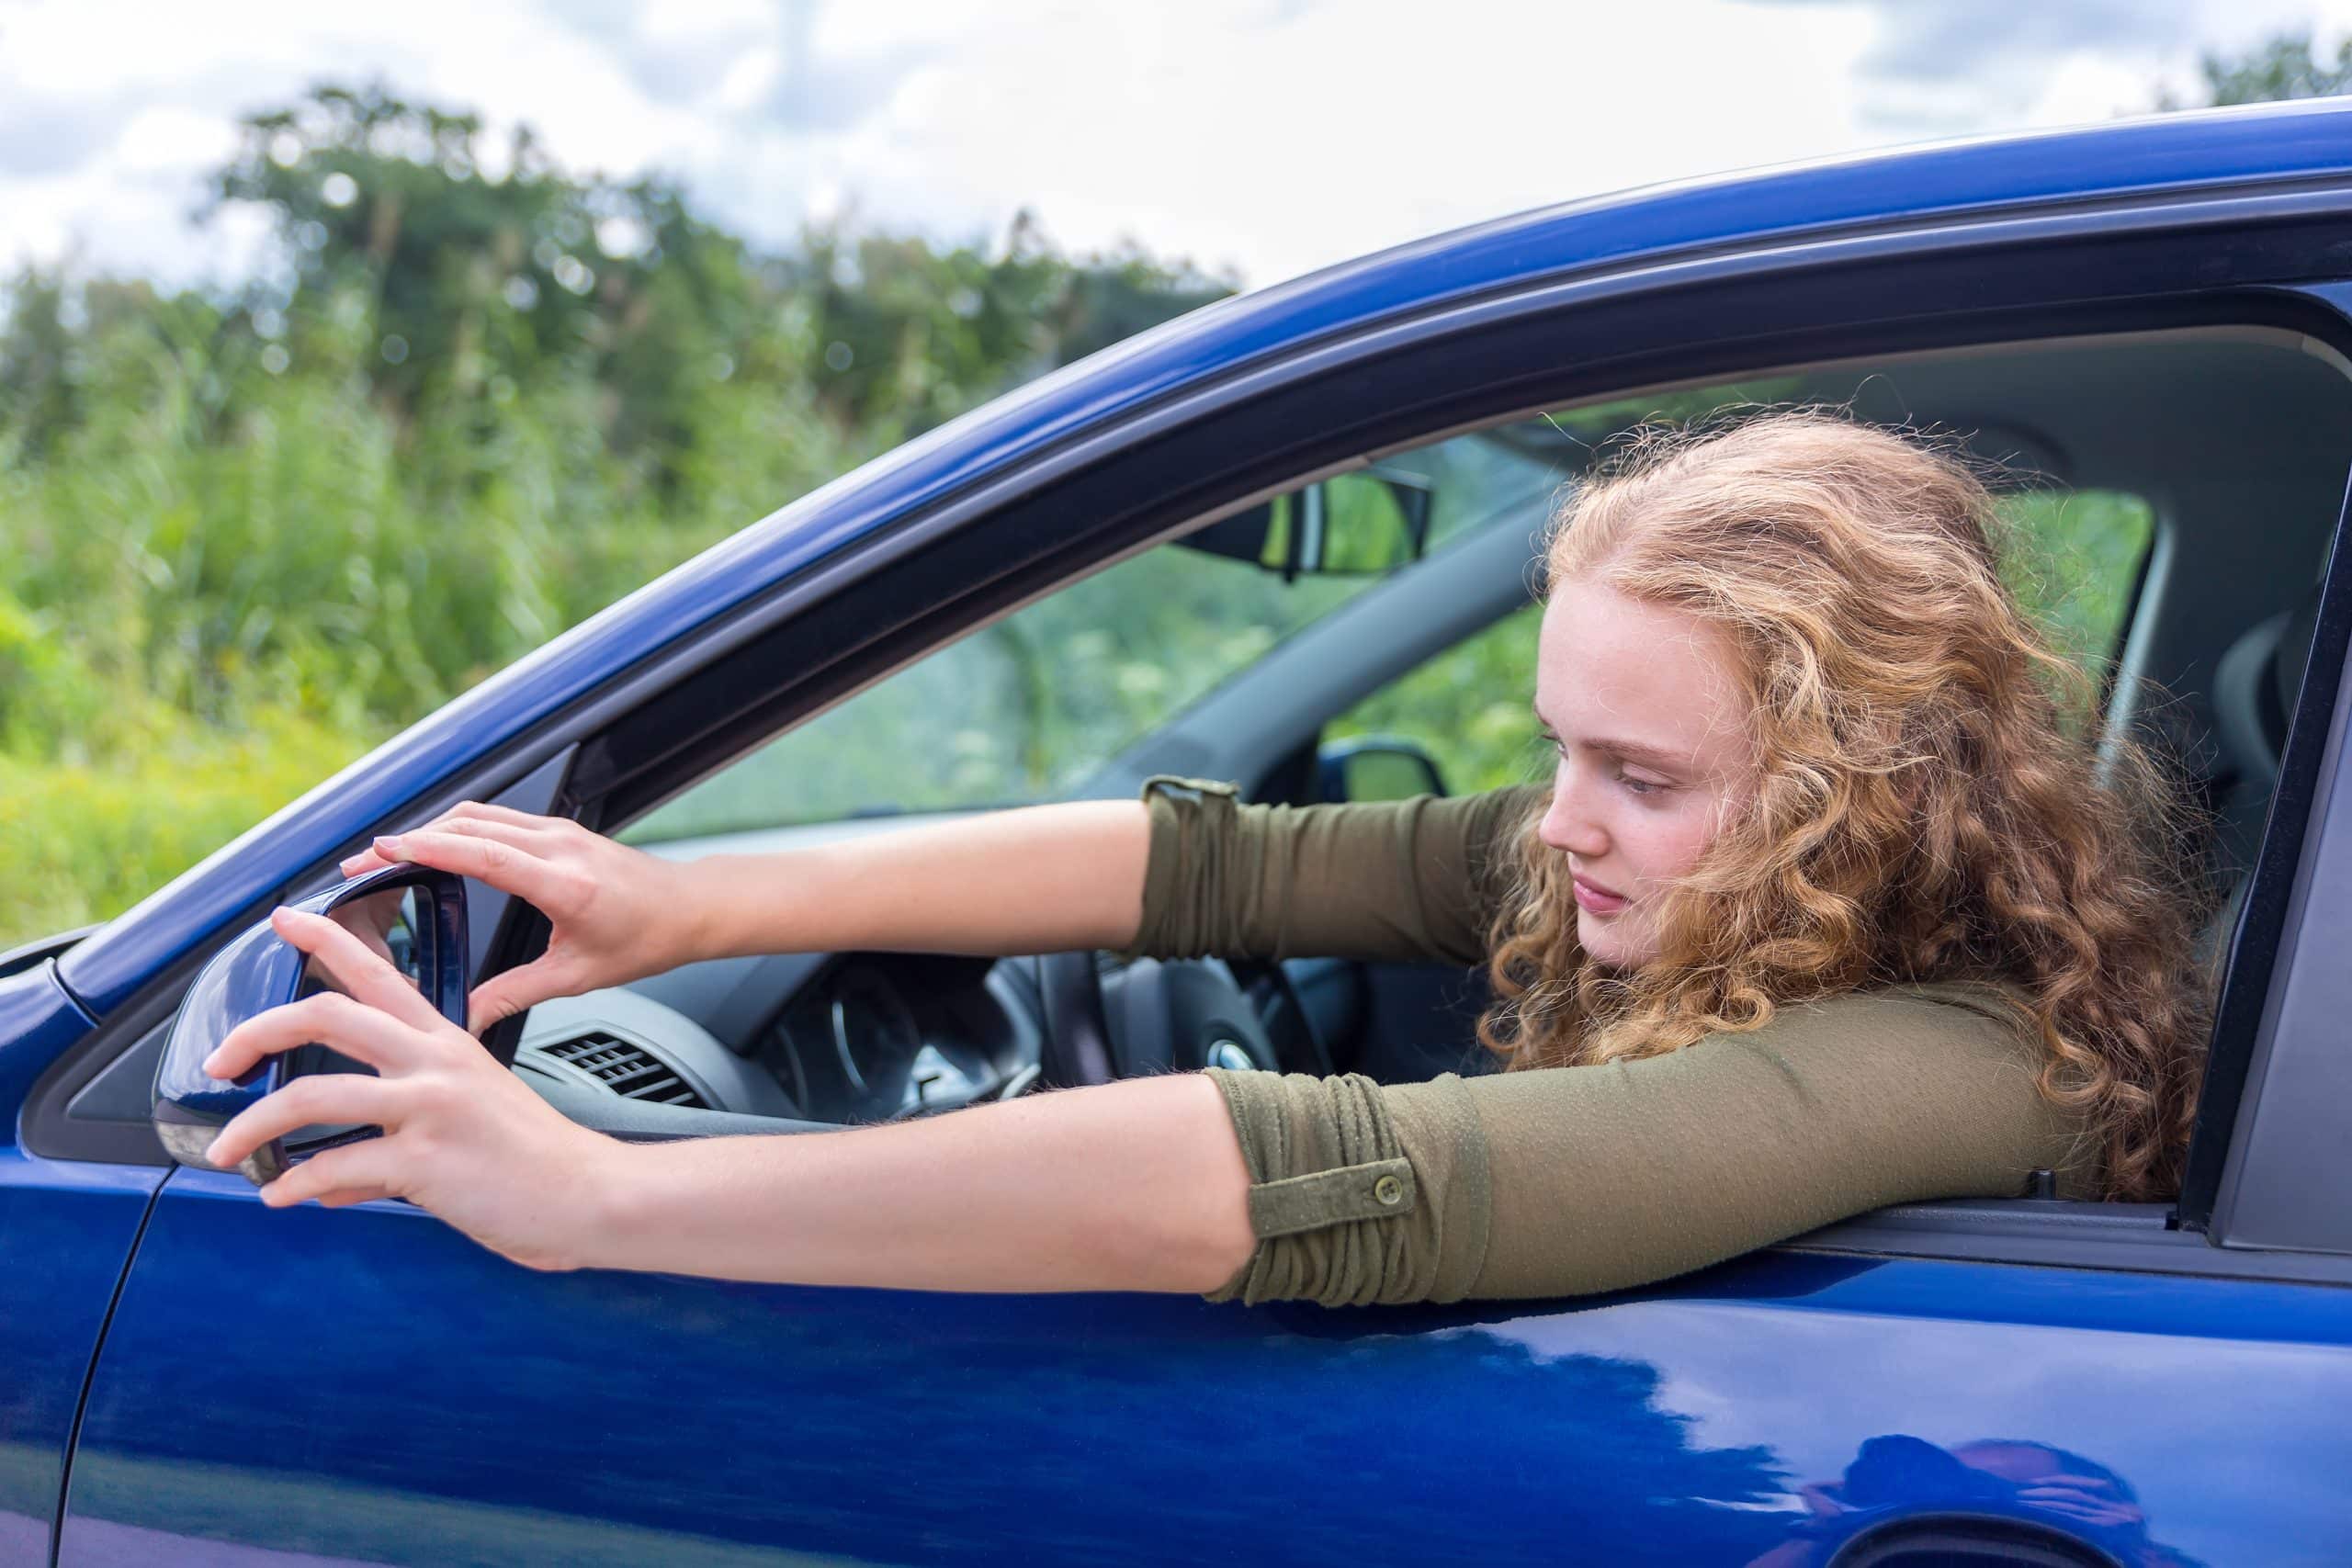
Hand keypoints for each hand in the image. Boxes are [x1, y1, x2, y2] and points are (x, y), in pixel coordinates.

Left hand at [203, 906, 619, 1270]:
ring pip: (314, 1094)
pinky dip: (296, 1186)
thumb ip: (396, 1136)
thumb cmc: (540, 1159)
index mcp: (449, 1041)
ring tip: (226, 1151)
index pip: (379, 971)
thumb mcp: (474, 1119)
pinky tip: (281, 1197)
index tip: (286, 919)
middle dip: (257, 1032)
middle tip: (218, 1060)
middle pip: (328, 1015)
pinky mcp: (426, 1160)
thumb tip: (333, 1176)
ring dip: (253, 1125)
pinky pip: (335, 1169)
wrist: (592, 1194)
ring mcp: (430, 1108)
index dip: (326, 939)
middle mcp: (436, 1063)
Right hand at [340, 802, 702, 1032]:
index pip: (484, 854)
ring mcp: (559, 831)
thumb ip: (514, 994)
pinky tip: (432, 846)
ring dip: (430, 829)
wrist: (689, 908)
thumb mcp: (577, 977)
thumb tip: (464, 1022)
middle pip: (469, 826)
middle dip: (411, 840)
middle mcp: (559, 846)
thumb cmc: (645, 940)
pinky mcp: (558, 829)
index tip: (382, 852)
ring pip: (480, 815)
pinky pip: (497, 817)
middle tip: (361, 862)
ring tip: (384, 855)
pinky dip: (457, 827)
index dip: (429, 849)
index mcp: (564, 883)